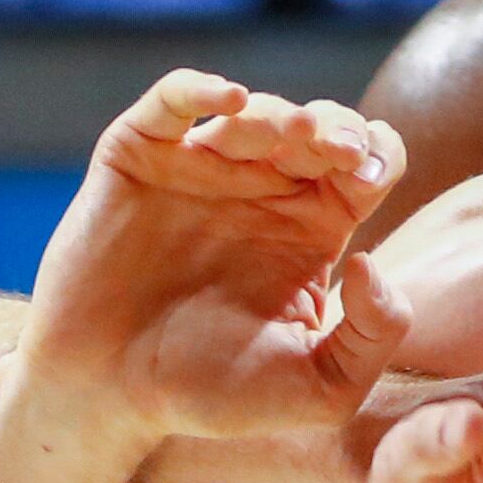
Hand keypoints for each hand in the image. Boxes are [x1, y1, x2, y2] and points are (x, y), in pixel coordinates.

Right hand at [22, 73, 409, 440]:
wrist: (106, 395)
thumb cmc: (209, 395)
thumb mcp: (319, 389)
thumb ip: (373, 335)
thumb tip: (371, 259)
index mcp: (310, 228)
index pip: (366, 164)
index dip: (376, 155)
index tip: (367, 178)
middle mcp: (261, 189)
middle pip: (318, 125)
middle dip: (334, 125)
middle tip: (334, 148)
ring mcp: (199, 168)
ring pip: (253, 111)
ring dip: (277, 114)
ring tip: (287, 137)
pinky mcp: (140, 157)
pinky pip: (171, 101)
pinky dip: (199, 86)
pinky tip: (230, 99)